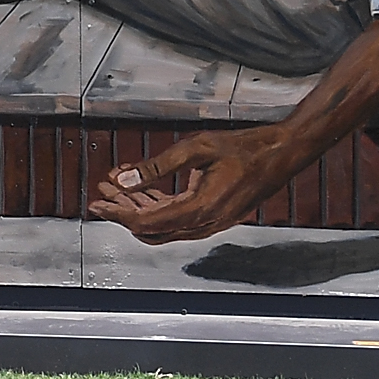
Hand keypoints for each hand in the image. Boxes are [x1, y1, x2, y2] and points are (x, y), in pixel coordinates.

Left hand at [87, 129, 288, 241]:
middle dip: (123, 212)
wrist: (281, 155)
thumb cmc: (245, 148)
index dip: (117, 213)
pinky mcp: (213, 218)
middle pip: (151, 229)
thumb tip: (122, 178)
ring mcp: (211, 224)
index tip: (97, 204)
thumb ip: (156, 166)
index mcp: (200, 209)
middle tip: (102, 195)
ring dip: (138, 210)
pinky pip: (177, 220)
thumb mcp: (196, 148)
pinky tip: (143, 190)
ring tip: (117, 189)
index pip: (146, 221)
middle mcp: (205, 224)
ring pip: (163, 227)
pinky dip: (156, 207)